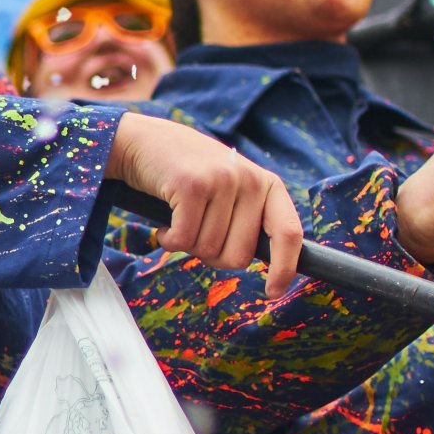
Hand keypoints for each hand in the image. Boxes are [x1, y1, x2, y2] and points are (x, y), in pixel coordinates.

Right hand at [108, 112, 304, 295]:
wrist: (144, 141)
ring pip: (208, 250)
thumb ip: (249, 218)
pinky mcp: (192, 186)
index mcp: (267, 184)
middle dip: (213, 257)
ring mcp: (222, 180)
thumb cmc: (187, 175)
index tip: (273, 292)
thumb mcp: (230, 189)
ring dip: (187, 245)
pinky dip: (168, 240)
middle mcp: (250, 180)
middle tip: (197, 235)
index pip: (289, 233)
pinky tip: (164, 224)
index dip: (284, 268)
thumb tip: (270, 264)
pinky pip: (183, 241)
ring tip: (179, 219)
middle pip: (240, 255)